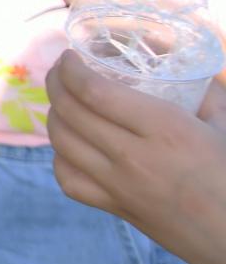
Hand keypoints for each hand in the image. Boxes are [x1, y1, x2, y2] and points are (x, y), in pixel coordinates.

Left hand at [49, 49, 225, 263]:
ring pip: (62, 143)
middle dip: (55, 84)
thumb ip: (201, 91)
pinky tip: (69, 145)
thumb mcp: (221, 124)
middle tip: (59, 72)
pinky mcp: (114, 207)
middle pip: (70, 113)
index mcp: (164, 129)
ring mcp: (119, 185)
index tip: (69, 56)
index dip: (70, 69)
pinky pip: (67, 179)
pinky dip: (60, 157)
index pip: (94, 92)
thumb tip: (174, 58)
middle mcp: (134, 156)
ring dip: (54, 116)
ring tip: (62, 103)